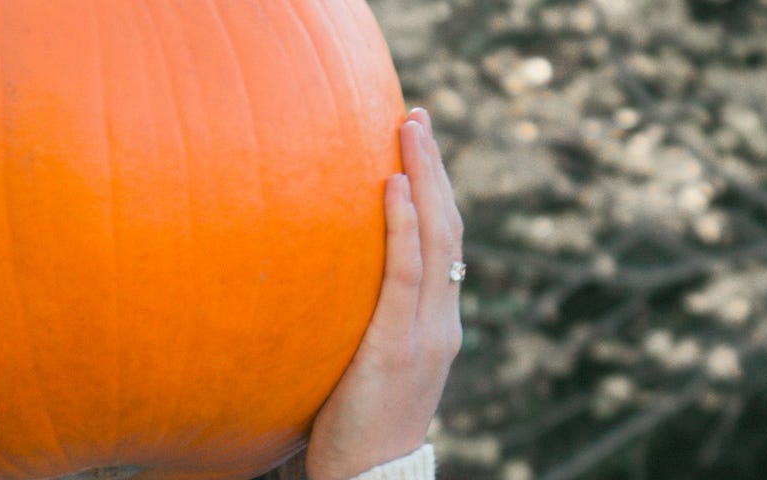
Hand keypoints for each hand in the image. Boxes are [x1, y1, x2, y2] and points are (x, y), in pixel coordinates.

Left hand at [303, 108, 462, 479]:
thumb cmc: (353, 429)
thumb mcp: (364, 365)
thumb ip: (361, 323)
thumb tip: (320, 281)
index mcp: (437, 325)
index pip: (443, 244)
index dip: (435, 191)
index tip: (417, 145)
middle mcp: (441, 323)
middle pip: (447, 228)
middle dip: (434, 167)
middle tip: (415, 115)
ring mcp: (426, 334)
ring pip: (435, 240)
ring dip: (423, 177)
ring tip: (408, 128)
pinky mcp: (396, 348)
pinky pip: (404, 274)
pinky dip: (402, 226)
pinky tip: (392, 186)